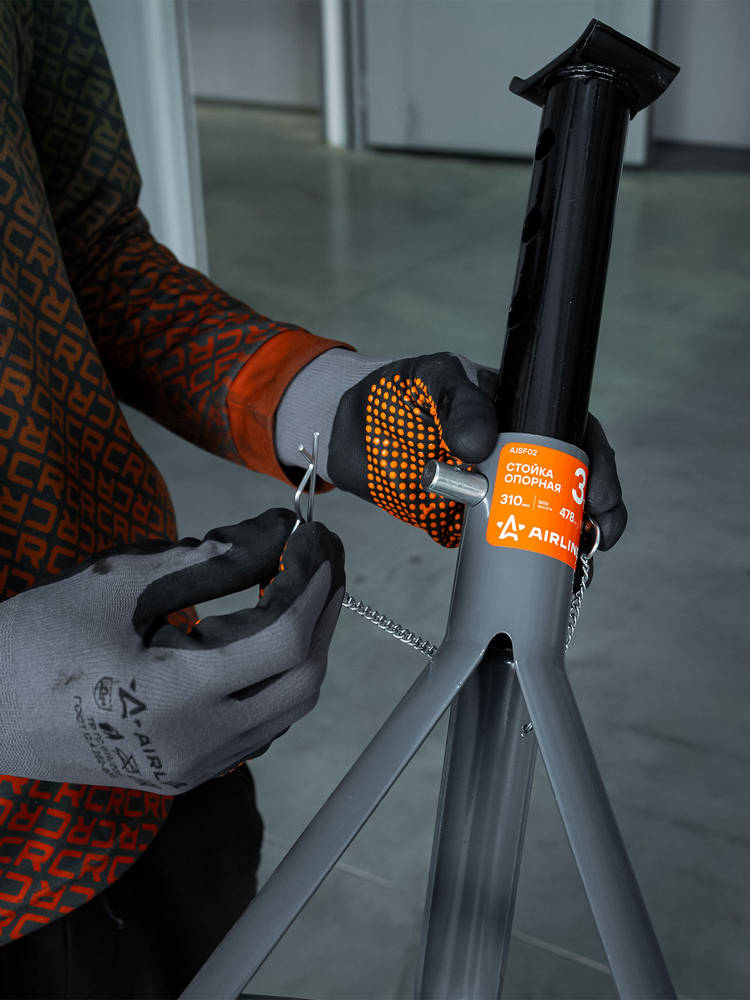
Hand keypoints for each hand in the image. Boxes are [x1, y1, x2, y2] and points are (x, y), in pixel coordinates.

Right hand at [0, 510, 343, 791]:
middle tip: (318, 565)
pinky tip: (261, 640)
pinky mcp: (181, 775)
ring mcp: (192, 769)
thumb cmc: (35, 642)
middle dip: (322, 618)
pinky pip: (255, 729)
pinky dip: (273, 681)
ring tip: (296, 593)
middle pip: (301, 682)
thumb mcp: (120, 585)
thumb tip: (275, 536)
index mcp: (181, 698)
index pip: (284, 640)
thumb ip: (209, 561)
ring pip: (284, 712)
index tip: (316, 542)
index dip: (312, 585)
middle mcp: (199, 747)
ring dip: (303, 651)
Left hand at [324, 352, 625, 548]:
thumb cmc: (395, 393)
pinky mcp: (465, 521)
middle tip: (599, 535)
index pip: (572, 434)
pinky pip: (503, 542)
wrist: (343, 430)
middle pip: (572, 482)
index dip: (596, 464)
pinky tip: (546, 574)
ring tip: (578, 562)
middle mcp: (514, 452)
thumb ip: (458, 403)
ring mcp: (492, 489)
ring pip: (545, 516)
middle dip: (597, 510)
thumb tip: (480, 444)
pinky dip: (525, 559)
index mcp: (517, 412)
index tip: (598, 493)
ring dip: (568, 541)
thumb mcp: (431, 381)